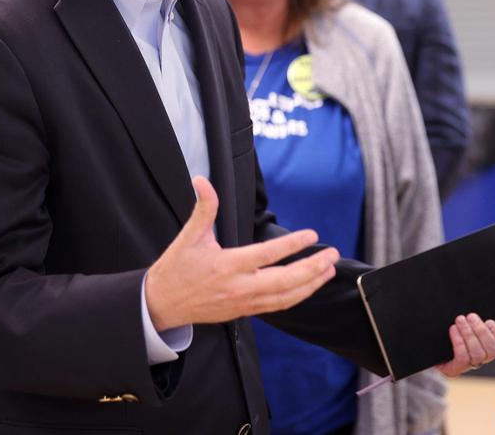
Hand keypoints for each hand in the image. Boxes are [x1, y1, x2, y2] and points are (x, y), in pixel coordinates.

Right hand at [145, 176, 339, 330]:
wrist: (161, 304)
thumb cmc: (176, 268)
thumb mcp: (189, 236)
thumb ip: (203, 208)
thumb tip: (202, 180)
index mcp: (227, 265)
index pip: (267, 255)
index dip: (292, 245)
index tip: (311, 234)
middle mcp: (239, 287)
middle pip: (285, 282)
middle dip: (313, 269)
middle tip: (333, 255)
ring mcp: (243, 303)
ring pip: (285, 298)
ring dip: (310, 285)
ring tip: (329, 270)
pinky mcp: (244, 313)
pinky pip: (277, 306)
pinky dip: (296, 297)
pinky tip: (309, 286)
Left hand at [435, 313, 494, 376]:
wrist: (427, 343)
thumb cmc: (449, 329)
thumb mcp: (466, 322)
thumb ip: (477, 319)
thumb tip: (487, 312)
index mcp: (489, 347)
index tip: (490, 322)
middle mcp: (482, 359)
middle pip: (492, 351)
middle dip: (481, 331)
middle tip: (470, 316)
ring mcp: (468, 366)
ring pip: (478, 354)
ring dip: (469, 334)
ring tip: (460, 320)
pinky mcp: (454, 370)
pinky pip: (463, 358)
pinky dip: (459, 342)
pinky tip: (453, 330)